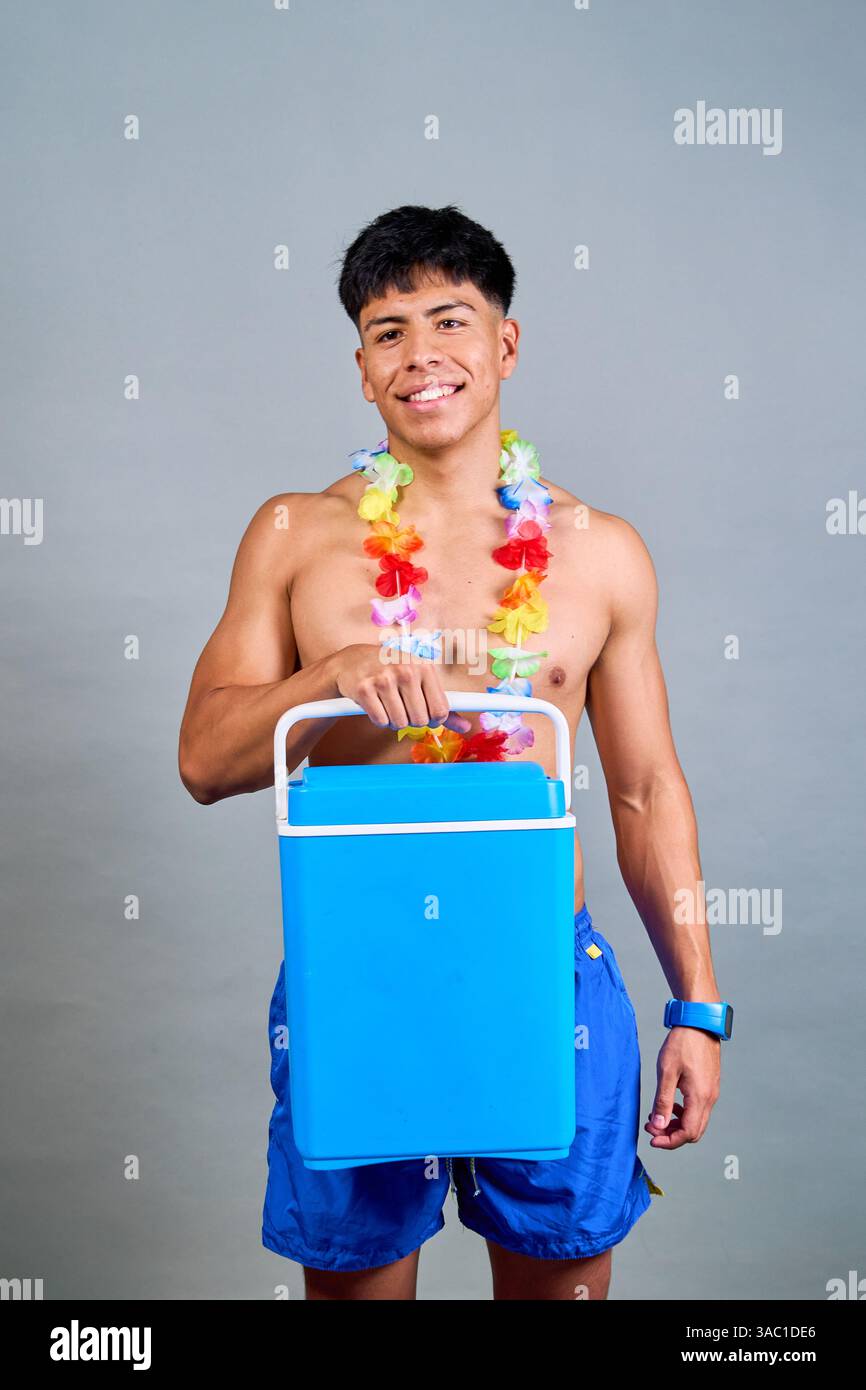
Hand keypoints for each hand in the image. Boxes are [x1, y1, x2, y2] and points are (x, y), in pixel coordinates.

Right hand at [333, 644, 470, 733]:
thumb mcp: (419, 680)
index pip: (440, 710)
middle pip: (420, 720)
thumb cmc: (391, 671)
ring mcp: (383, 679)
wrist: (353, 660)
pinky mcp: (364, 689)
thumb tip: (466, 728)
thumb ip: (442, 704)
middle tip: (403, 708)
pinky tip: (376, 704)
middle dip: (411, 720)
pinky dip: (379, 719)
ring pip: (399, 723)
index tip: (426, 714)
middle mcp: (405, 670)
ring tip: (389, 705)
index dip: (434, 719)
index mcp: (424, 667)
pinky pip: (380, 721)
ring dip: (394, 721)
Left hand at [644, 1026, 720, 1148]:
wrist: (699, 1023)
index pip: (687, 1133)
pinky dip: (684, 1113)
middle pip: (694, 1132)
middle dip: (672, 1135)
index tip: (652, 1138)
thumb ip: (662, 1101)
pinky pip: (699, 1110)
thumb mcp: (667, 1072)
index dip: (669, 1141)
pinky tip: (670, 1103)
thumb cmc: (682, 1043)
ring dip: (677, 1124)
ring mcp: (712, 1092)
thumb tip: (658, 1125)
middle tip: (652, 1127)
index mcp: (699, 1097)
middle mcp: (710, 1099)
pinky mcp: (710, 1086)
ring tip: (657, 1116)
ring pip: (697, 1121)